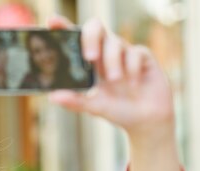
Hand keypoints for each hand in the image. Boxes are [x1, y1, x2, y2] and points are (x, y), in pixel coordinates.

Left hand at [48, 16, 174, 140]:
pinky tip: (134, 84)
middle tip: (90, 58)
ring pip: (115, 42)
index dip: (64, 26)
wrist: (147, 120)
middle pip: (95, 28)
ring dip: (112, 61)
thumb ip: (75, 101)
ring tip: (114, 80)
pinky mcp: (143, 56)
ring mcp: (125, 53)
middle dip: (91, 38)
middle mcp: (105, 53)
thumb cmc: (117, 110)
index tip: (52, 22)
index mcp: (89, 62)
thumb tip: (53, 96)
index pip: (75, 38)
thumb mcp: (94, 108)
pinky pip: (135, 52)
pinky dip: (132, 67)